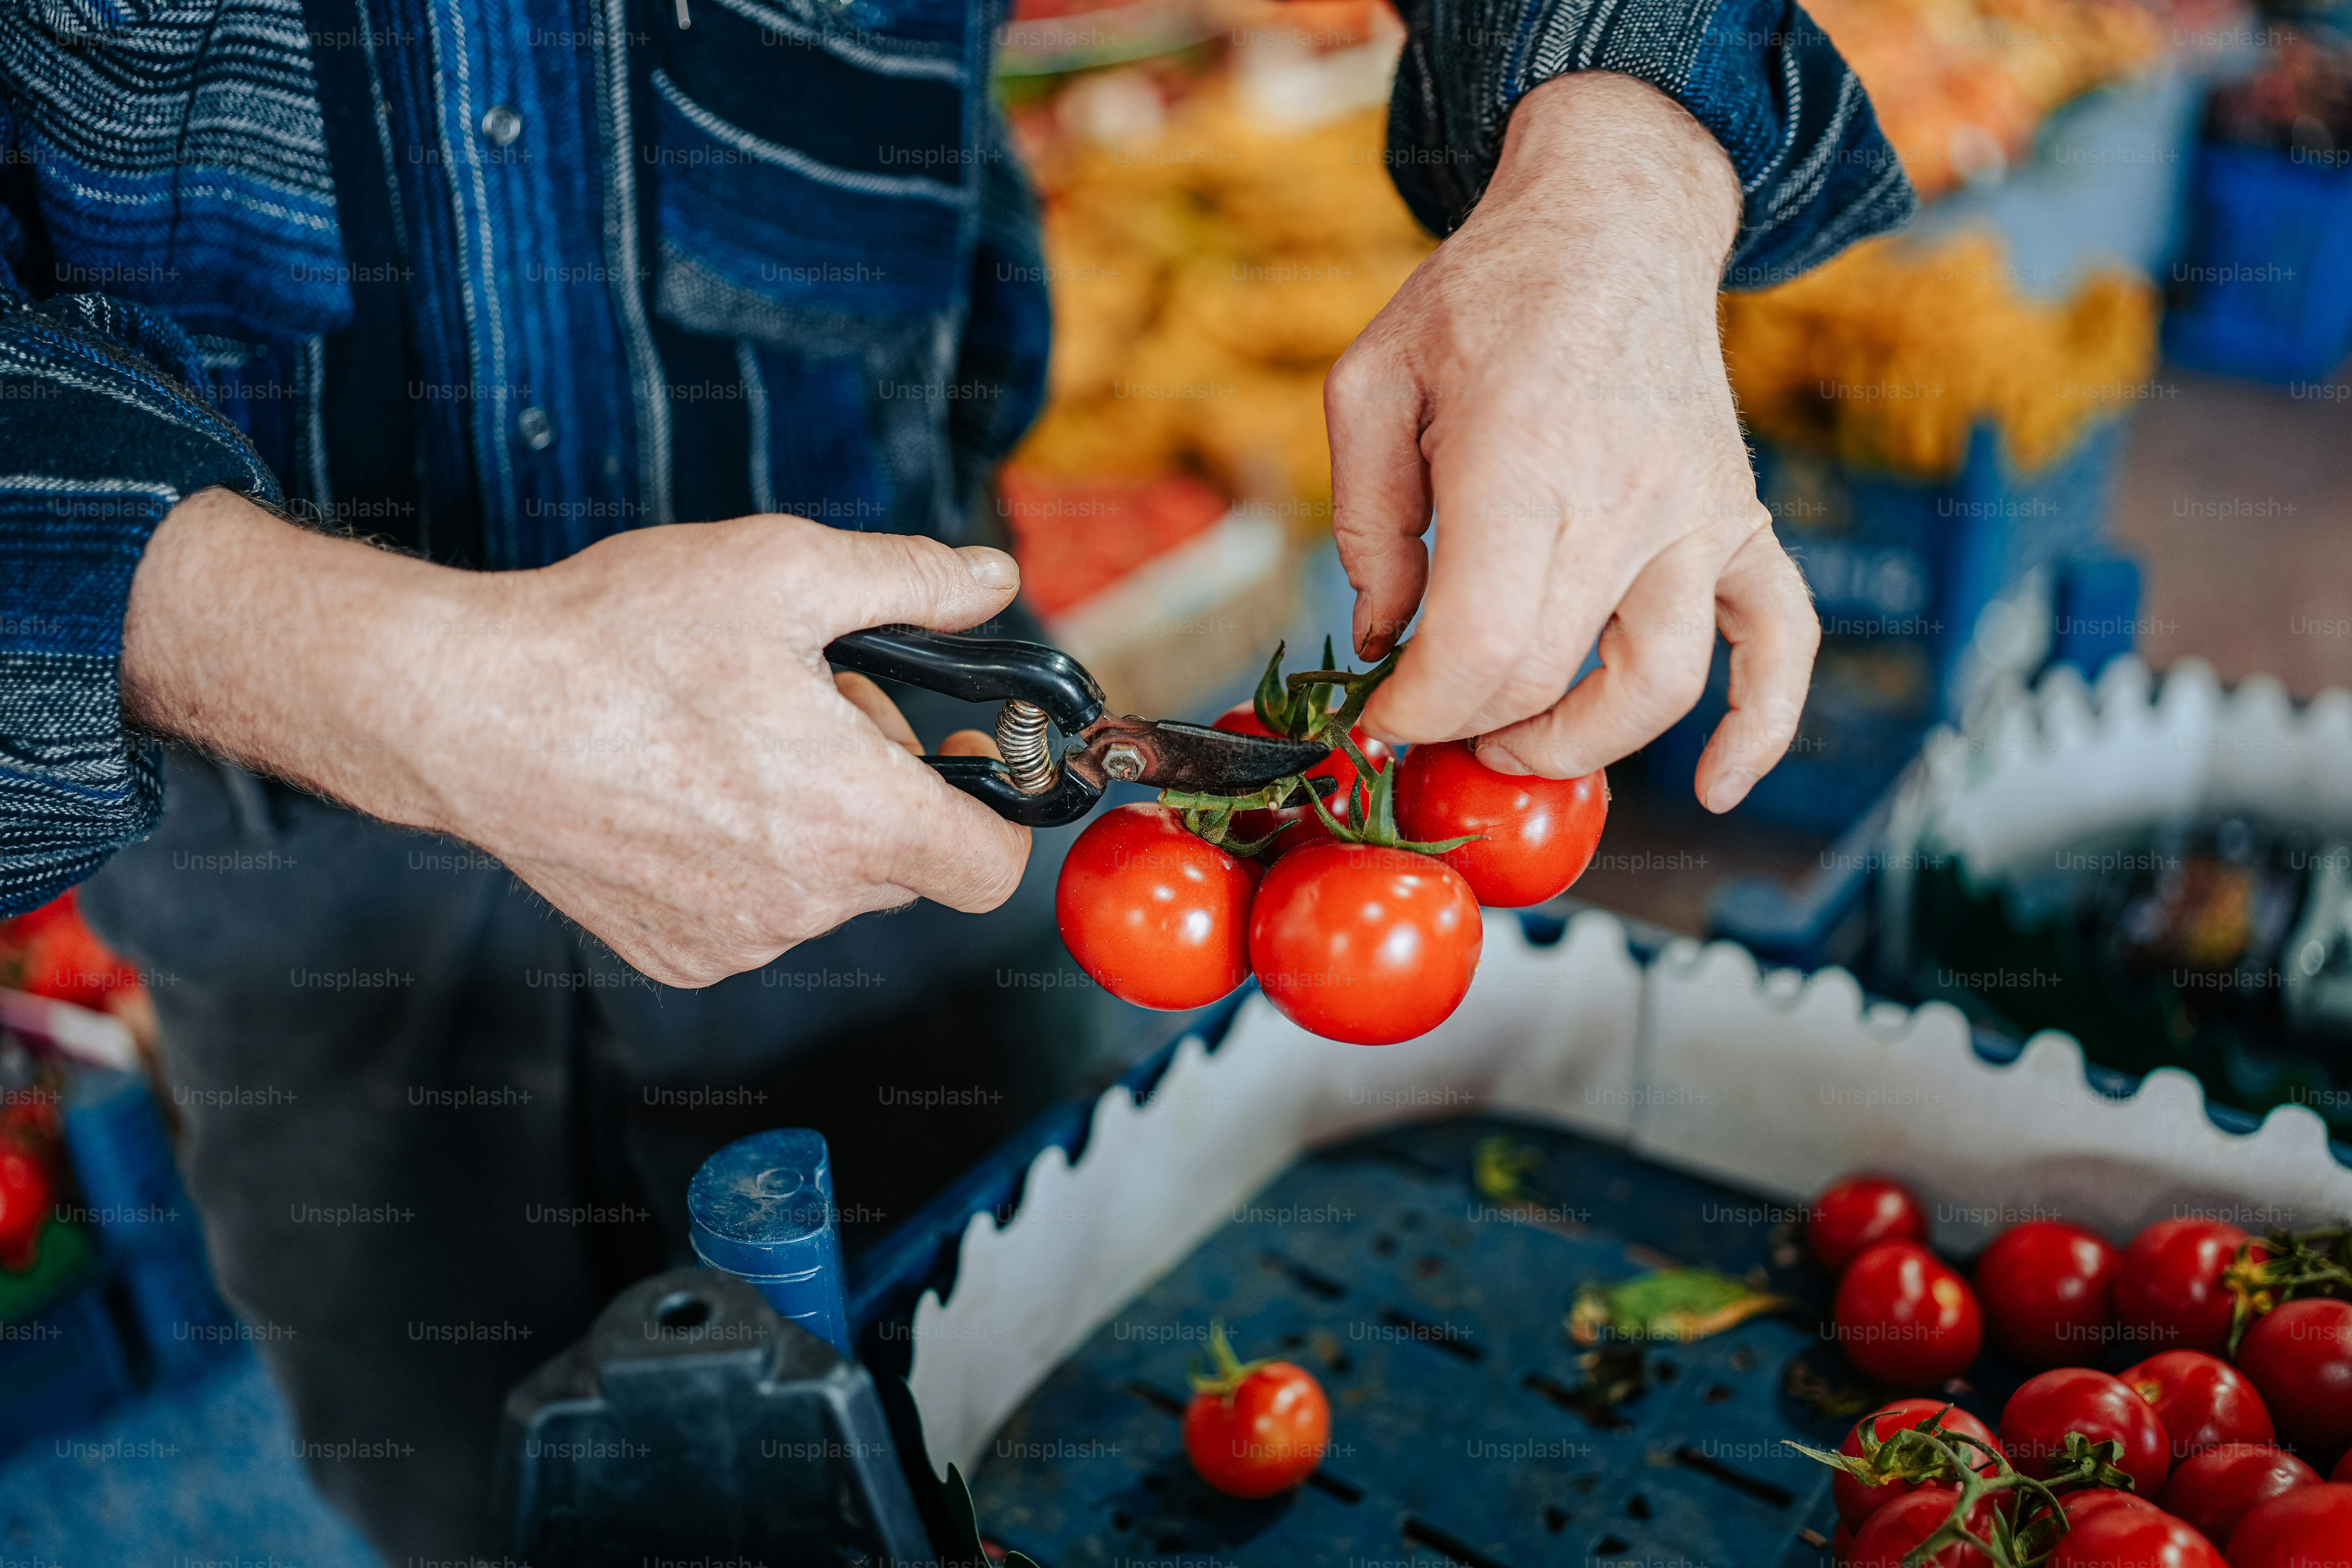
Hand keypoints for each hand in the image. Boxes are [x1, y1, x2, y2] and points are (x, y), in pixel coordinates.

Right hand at [122, 489, 1030, 984]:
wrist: (470, 707)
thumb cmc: (622, 636)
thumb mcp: (785, 569)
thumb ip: (913, 581)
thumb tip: (990, 583)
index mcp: (854, 820)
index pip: (991, 867)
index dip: (994, 811)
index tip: (958, 757)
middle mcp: (805, 900)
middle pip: (906, 863)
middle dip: (882, 788)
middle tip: (810, 709)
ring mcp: (738, 939)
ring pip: (827, 885)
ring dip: (810, 822)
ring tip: (731, 740)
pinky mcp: (678, 956)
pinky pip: (754, 913)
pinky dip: (742, 860)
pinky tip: (682, 793)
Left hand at [1326, 71, 1818, 811]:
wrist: (1613, 222)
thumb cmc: (1483, 302)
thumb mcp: (1373, 384)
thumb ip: (1363, 521)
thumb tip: (1383, 635)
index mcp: (1519, 461)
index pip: (1480, 645)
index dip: (1418, 710)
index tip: (1381, 719)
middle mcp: (1623, 497)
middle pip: (1550, 673)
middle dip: (1473, 725)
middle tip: (1431, 722)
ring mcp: (1697, 514)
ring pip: (1659, 681)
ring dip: (1579, 743)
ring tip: (1515, 745)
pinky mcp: (1742, 519)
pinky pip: (1781, 639)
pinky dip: (1760, 726)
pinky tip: (1716, 785)